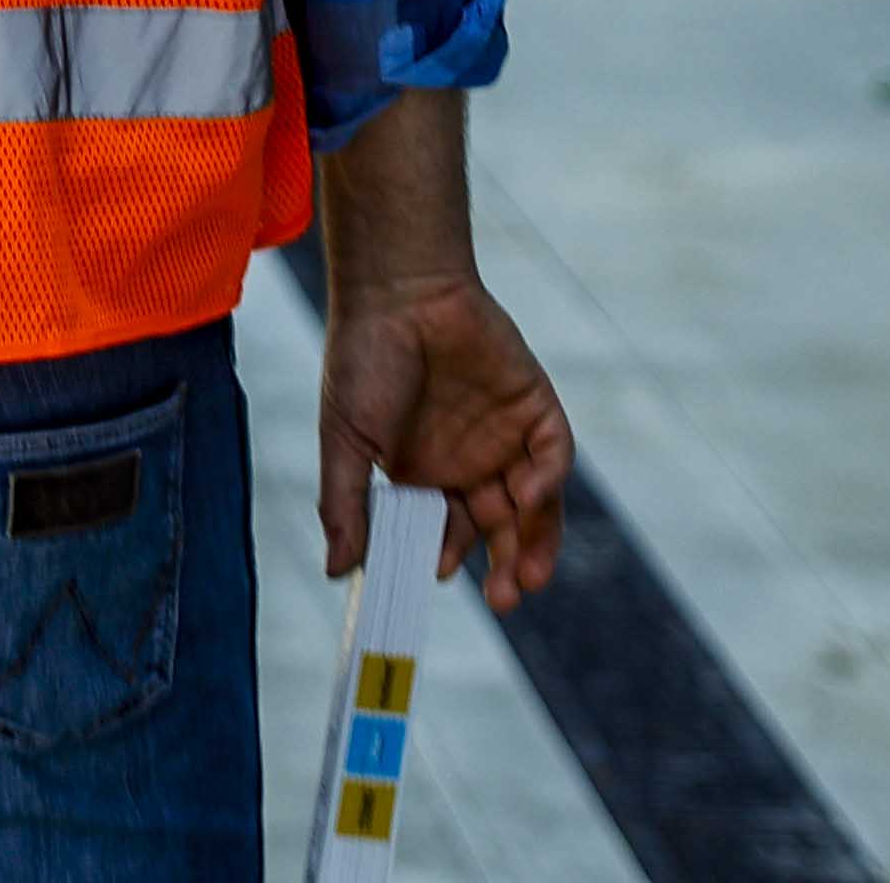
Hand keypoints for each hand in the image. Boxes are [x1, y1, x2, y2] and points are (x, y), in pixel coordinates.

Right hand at [321, 271, 573, 612]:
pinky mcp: (534, 408)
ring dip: (535, 542)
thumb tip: (337, 572)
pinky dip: (548, 482)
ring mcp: (505, 436)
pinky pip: (552, 456)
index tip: (441, 576)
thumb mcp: (345, 439)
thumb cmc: (361, 358)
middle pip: (499, 529)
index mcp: (423, 474)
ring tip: (527, 578)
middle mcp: (468, 462)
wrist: (398, 289)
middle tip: (503, 599)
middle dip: (504, 567)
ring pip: (533, 505)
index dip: (450, 558)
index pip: (447, 533)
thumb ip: (345, 505)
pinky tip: (528, 496)